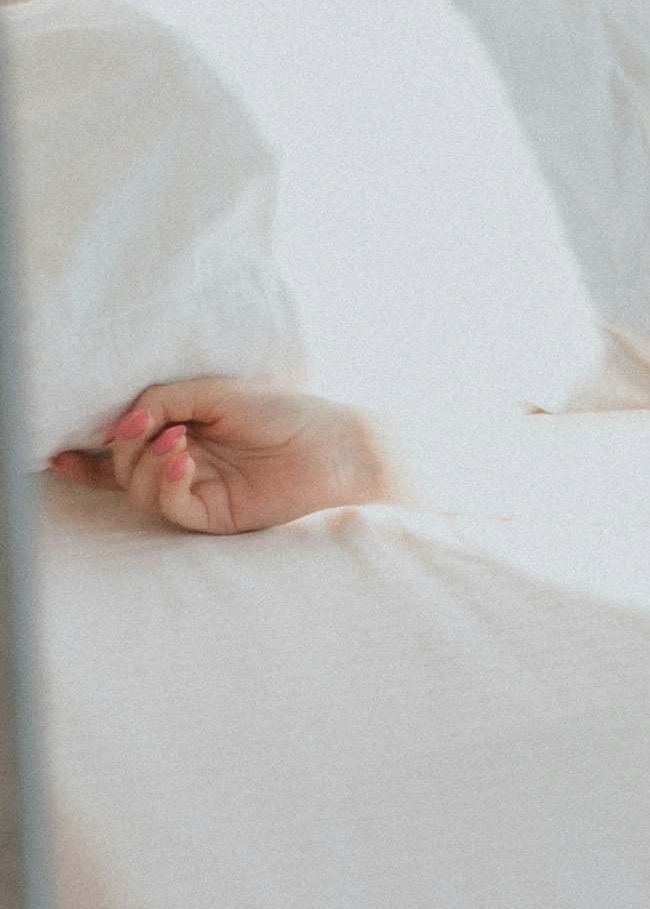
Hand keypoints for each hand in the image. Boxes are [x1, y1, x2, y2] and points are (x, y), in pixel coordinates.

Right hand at [47, 377, 389, 534]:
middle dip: (125, 446)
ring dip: (145, 464)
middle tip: (151, 427)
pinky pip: (170, 508)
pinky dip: (165, 484)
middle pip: (124, 468)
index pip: (128, 450)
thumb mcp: (213, 392)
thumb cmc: (283, 411)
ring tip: (177, 441)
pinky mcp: (214, 515)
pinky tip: (182, 462)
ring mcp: (198, 491)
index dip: (90, 456)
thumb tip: (118, 426)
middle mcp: (186, 465)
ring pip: (139, 490)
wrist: (334, 442)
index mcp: (185, 434)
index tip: (57, 454)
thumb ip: (161, 401)